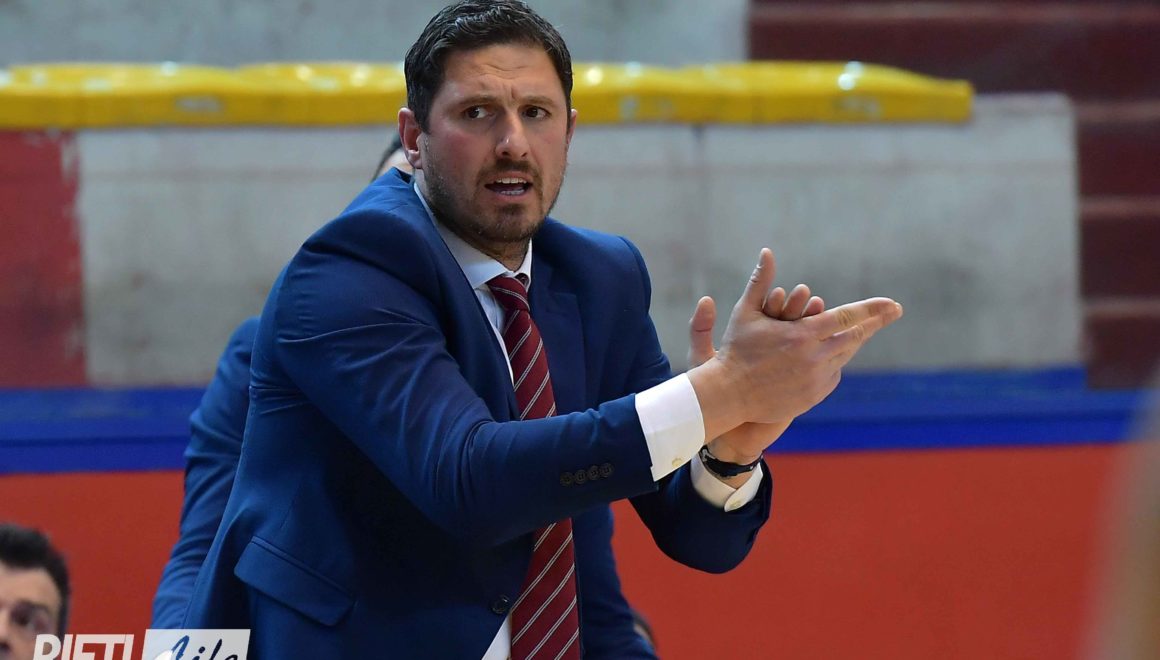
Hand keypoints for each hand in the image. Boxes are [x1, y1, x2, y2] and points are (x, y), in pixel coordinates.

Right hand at [687, 248, 902, 438]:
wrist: (728, 394)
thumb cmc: (735, 350)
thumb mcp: (746, 312)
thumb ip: (760, 281)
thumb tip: (767, 252)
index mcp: (803, 335)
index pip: (848, 317)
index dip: (873, 309)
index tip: (893, 304)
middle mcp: (815, 358)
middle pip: (854, 337)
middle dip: (873, 324)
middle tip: (892, 313)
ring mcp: (816, 380)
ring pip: (845, 356)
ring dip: (853, 341)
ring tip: (864, 331)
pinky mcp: (813, 396)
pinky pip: (833, 375)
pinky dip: (834, 363)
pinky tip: (834, 355)